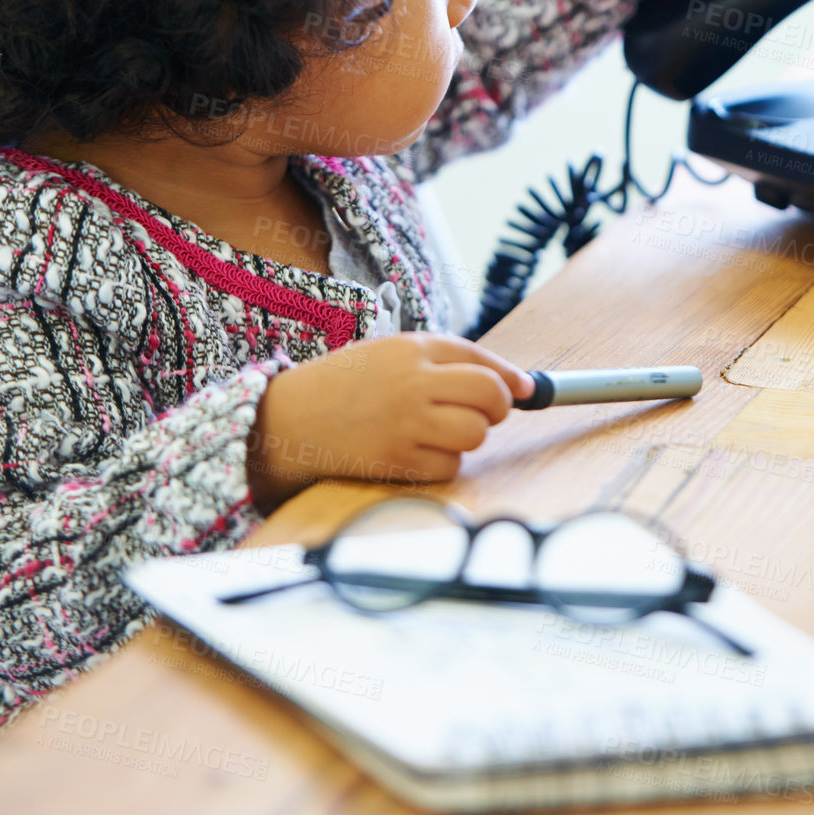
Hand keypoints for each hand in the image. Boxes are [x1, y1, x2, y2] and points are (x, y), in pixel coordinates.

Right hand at [246, 334, 535, 511]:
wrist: (288, 418)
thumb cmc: (346, 385)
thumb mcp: (391, 354)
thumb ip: (445, 362)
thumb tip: (514, 384)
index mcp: (412, 348)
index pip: (480, 358)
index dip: (510, 376)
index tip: (524, 389)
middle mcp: (413, 381)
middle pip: (490, 395)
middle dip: (497, 407)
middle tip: (481, 412)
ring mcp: (405, 422)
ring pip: (475, 433)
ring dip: (469, 436)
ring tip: (440, 430)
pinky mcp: (396, 460)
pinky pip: (449, 466)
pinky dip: (443, 463)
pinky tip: (417, 451)